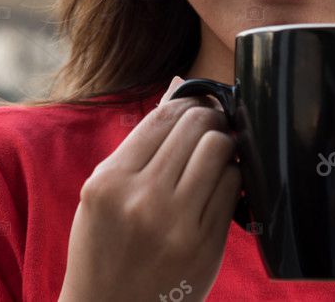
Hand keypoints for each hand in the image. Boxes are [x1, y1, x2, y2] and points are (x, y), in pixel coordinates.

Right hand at [58, 76, 240, 301]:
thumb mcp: (103, 192)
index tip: (196, 105)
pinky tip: (219, 184)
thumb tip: (179, 88)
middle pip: (195, 127)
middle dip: (210, 118)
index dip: (186, 103)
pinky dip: (230, 179)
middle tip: (212, 125)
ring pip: (219, 151)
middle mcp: (142, 199)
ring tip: (216, 154)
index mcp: (110, 181)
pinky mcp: (206, 246)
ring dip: (223, 146)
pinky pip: (231, 190)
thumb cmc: (104, 246)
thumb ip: (139, 143)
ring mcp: (176, 225)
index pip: (161, 118)